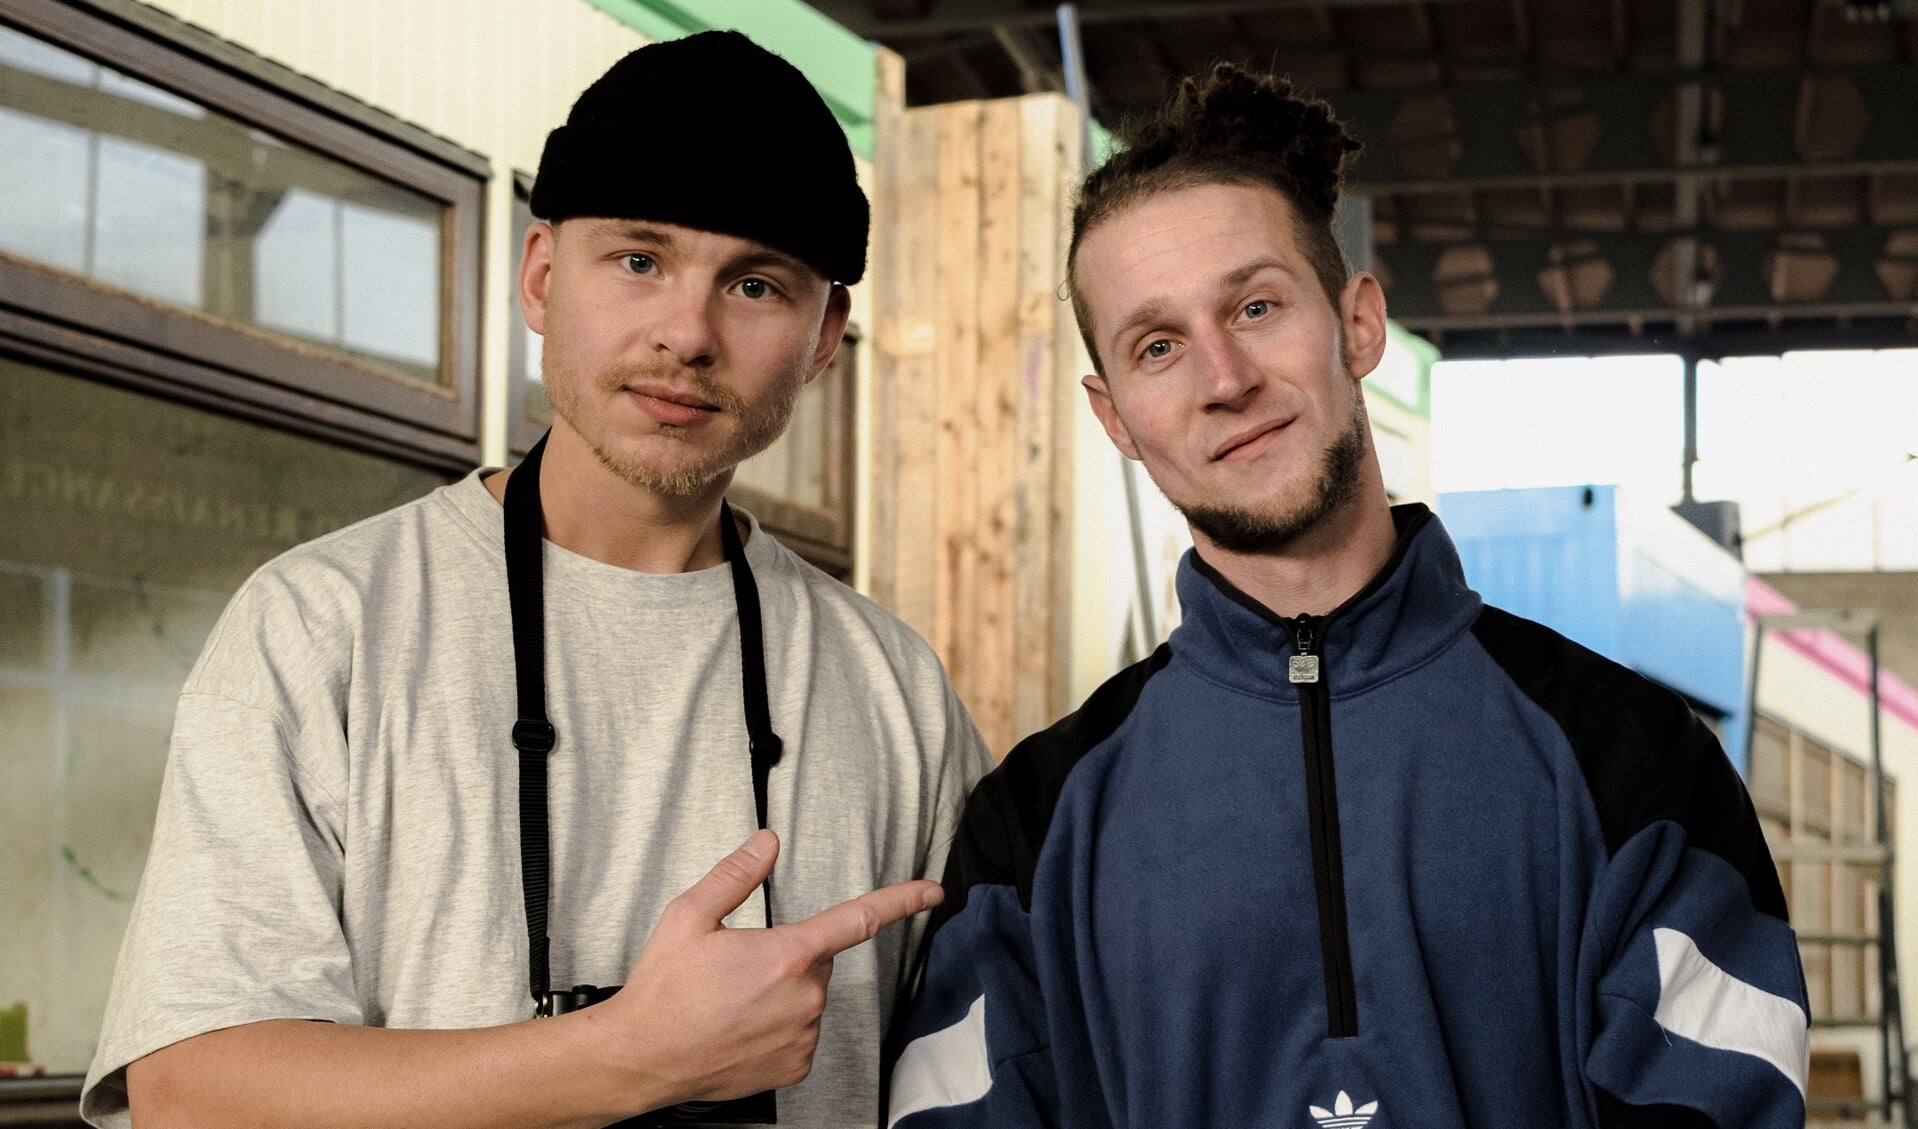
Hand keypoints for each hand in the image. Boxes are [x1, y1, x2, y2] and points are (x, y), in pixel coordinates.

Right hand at [601, 830, 942, 1105]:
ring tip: (730, 1000)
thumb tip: (766, 844)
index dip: (900, 901)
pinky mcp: (794, 1066)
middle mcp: (804, 997)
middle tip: (736, 967)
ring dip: (780, 992)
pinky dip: (777, 1026)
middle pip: (815, 960)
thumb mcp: (689, 916)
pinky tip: (739, 1026)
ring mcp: (802, 1035)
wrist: (640, 1059)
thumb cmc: (663, 992)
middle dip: (786, 955)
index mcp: (787, 954)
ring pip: (807, 997)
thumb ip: (736, 874)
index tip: (930, 892)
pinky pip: (799, 1033)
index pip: (857, 919)